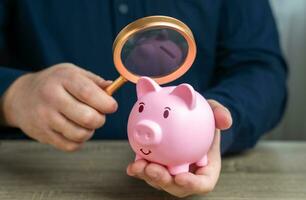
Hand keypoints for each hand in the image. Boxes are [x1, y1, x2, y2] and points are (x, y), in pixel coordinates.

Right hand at [1, 63, 116, 150]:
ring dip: (90, 131)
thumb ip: (94, 81)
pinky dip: (79, 141)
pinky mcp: (43, 135)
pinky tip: (75, 129)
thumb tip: (113, 87)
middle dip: (100, 119)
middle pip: (88, 118)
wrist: (21, 97)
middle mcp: (52, 98)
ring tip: (85, 122)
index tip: (112, 106)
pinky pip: (71, 146)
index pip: (88, 93)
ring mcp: (45, 118)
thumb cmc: (54, 83)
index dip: (106, 103)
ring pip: (81, 134)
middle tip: (97, 115)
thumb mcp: (72, 73)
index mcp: (63, 79)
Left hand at [126, 100, 231, 196]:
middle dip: (162, 181)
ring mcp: (171, 172)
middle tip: (152, 169)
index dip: (192, 184)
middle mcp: (187, 174)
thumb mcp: (214, 113)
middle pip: (175, 185)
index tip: (181, 178)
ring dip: (147, 175)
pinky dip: (140, 168)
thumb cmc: (204, 119)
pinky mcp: (158, 166)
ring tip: (137, 165)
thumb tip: (226, 121)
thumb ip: (220, 115)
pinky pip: (148, 170)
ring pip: (158, 180)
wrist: (189, 119)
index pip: (202, 183)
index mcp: (206, 169)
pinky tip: (133, 162)